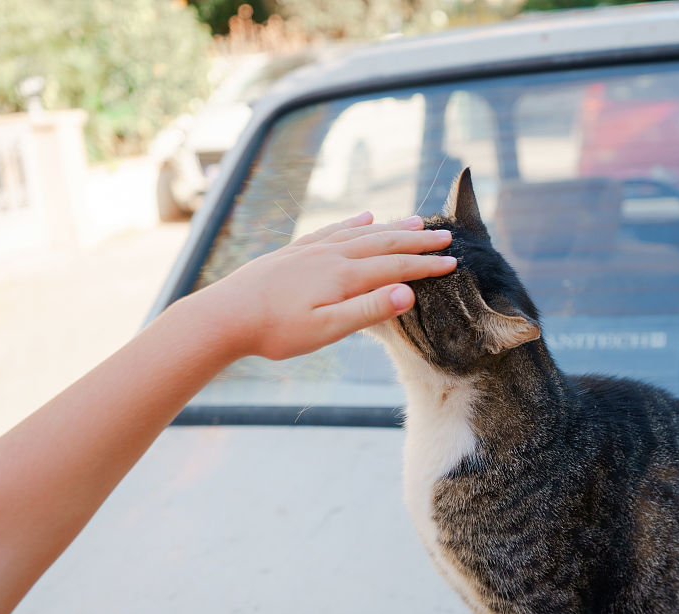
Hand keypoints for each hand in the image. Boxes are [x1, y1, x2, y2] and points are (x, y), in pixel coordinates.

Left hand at [196, 211, 455, 360]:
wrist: (225, 314)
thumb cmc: (275, 331)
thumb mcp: (325, 329)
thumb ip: (367, 310)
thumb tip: (408, 293)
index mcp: (343, 276)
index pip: (395, 266)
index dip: (426, 265)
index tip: (454, 264)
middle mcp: (331, 255)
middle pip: (384, 242)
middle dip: (418, 240)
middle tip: (447, 236)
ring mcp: (313, 250)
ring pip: (362, 232)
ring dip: (393, 227)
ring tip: (416, 221)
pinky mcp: (296, 251)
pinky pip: (334, 230)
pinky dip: (355, 223)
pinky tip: (364, 218)